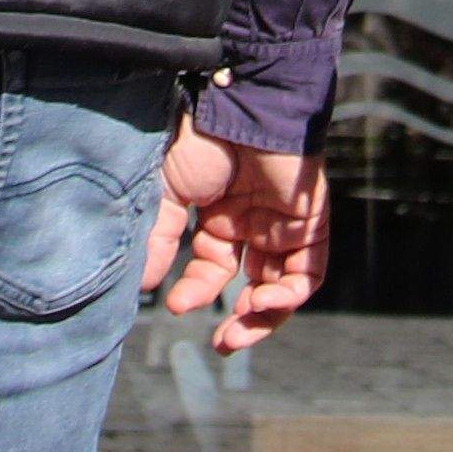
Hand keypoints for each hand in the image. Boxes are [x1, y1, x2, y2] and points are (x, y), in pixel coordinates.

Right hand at [143, 118, 329, 354]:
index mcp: (222, 220)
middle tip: (224, 345)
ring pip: (283, 287)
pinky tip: (264, 301)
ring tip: (241, 327)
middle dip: (241, 322)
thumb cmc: (201, 140)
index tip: (178, 307)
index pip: (214, 272)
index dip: (198, 293)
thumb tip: (142, 285)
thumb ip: (161, 239)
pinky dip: (290, 294)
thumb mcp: (170, 194)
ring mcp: (284, 225)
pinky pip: (309, 271)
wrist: (237, 106)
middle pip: (253, 288)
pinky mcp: (310, 222)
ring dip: (265, 316)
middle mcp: (255, 227)